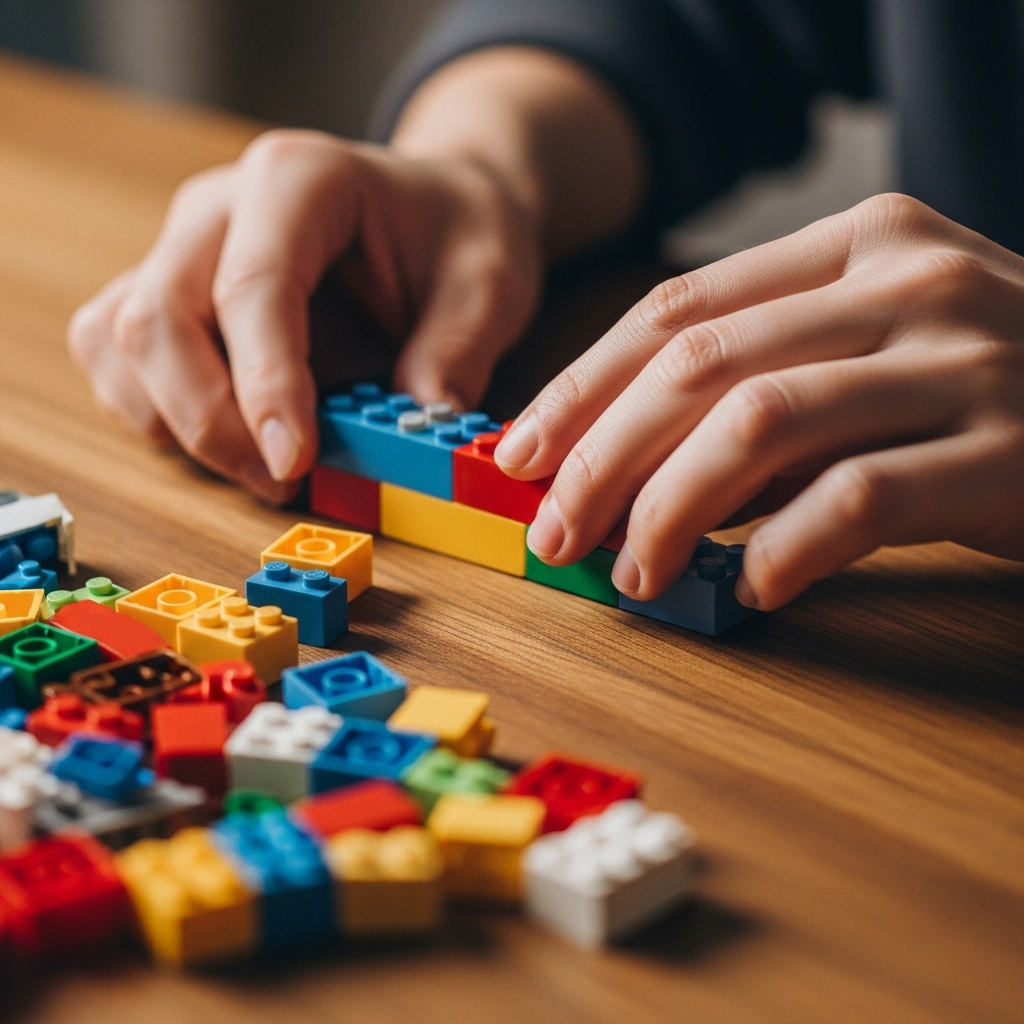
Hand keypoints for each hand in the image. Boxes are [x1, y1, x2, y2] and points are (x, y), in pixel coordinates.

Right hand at [68, 130, 541, 500]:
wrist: (433, 207)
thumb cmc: (457, 234)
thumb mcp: (489, 284)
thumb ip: (455, 354)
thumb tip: (415, 436)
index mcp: (299, 179)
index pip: (253, 287)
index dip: (265, 386)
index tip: (296, 464)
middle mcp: (220, 207)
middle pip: (157, 319)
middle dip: (210, 421)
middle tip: (283, 481)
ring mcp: (184, 247)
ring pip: (120, 341)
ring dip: (176, 424)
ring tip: (264, 468)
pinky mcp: (170, 290)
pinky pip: (118, 355)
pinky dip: (156, 412)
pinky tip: (228, 439)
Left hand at [496, 194, 1023, 610]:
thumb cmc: (985, 391)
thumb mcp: (869, 355)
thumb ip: (760, 388)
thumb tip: (621, 466)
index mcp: (854, 244)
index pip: (676, 309)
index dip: (583, 386)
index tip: (522, 452)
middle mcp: (905, 281)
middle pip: (699, 364)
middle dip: (602, 455)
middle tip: (555, 529)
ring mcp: (963, 359)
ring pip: (762, 424)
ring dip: (673, 508)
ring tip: (636, 571)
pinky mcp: (1009, 451)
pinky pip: (860, 501)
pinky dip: (787, 550)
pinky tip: (758, 588)